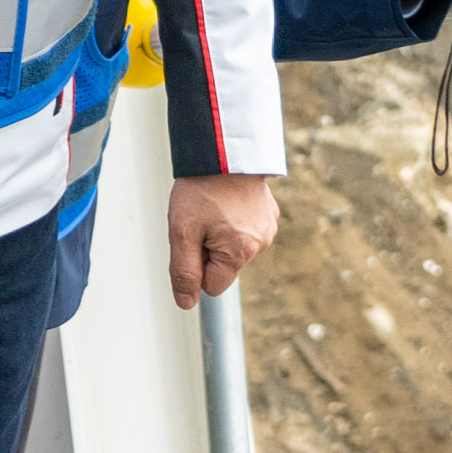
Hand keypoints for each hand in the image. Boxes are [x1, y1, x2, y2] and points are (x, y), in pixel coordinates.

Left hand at [165, 172, 280, 311]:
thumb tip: (186, 303)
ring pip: (233, 249)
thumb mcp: (182, 232)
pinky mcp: (269, 213)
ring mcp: (268, 228)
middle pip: (223, 267)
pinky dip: (233, 221)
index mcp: (240, 252)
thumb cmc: (202, 187)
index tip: (191, 239)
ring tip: (212, 206)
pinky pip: (245, 230)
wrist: (223, 149)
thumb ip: (184, 271)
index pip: (212, 286)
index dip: (195, 266)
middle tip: (199, 219)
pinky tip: (226, 201)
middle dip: (207, 250)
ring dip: (219, 235)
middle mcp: (261, 244)